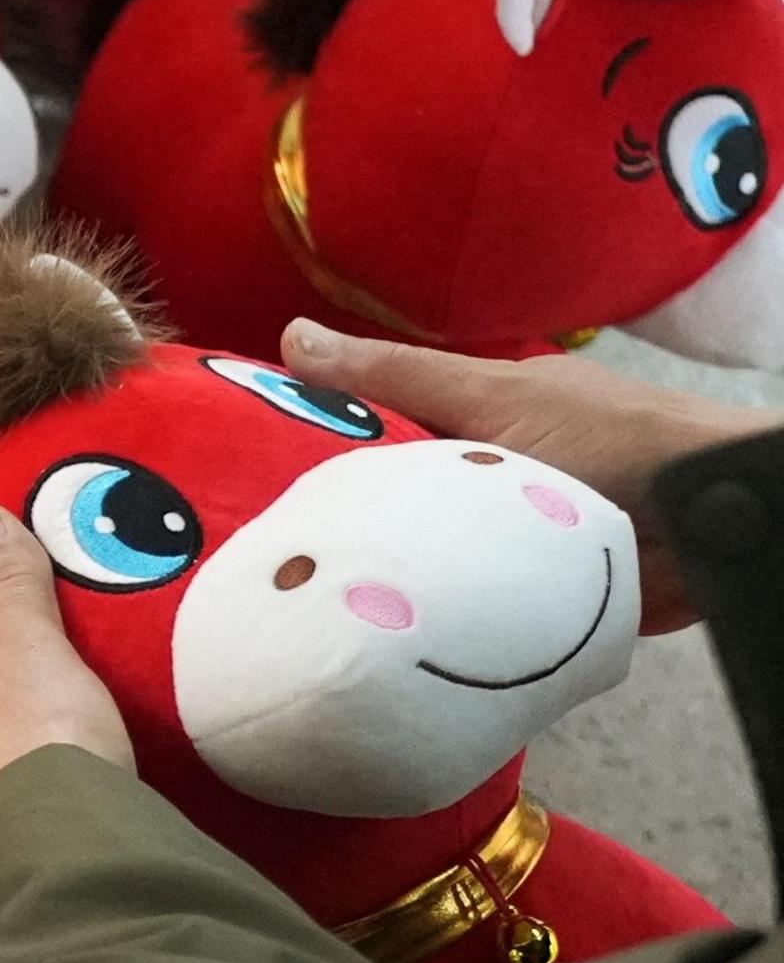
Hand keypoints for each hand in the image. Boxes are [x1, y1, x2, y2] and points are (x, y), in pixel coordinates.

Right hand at [281, 319, 778, 631]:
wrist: (714, 524)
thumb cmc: (613, 441)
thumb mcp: (493, 397)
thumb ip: (397, 375)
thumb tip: (291, 335)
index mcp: (478, 411)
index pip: (378, 418)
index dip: (317, 437)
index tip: (249, 463)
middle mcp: (485, 469)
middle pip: (391, 487)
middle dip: (339, 511)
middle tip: (258, 539)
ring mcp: (502, 533)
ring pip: (420, 547)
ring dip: (382, 566)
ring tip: (297, 589)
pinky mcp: (523, 593)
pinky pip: (457, 599)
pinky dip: (425, 608)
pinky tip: (368, 628)